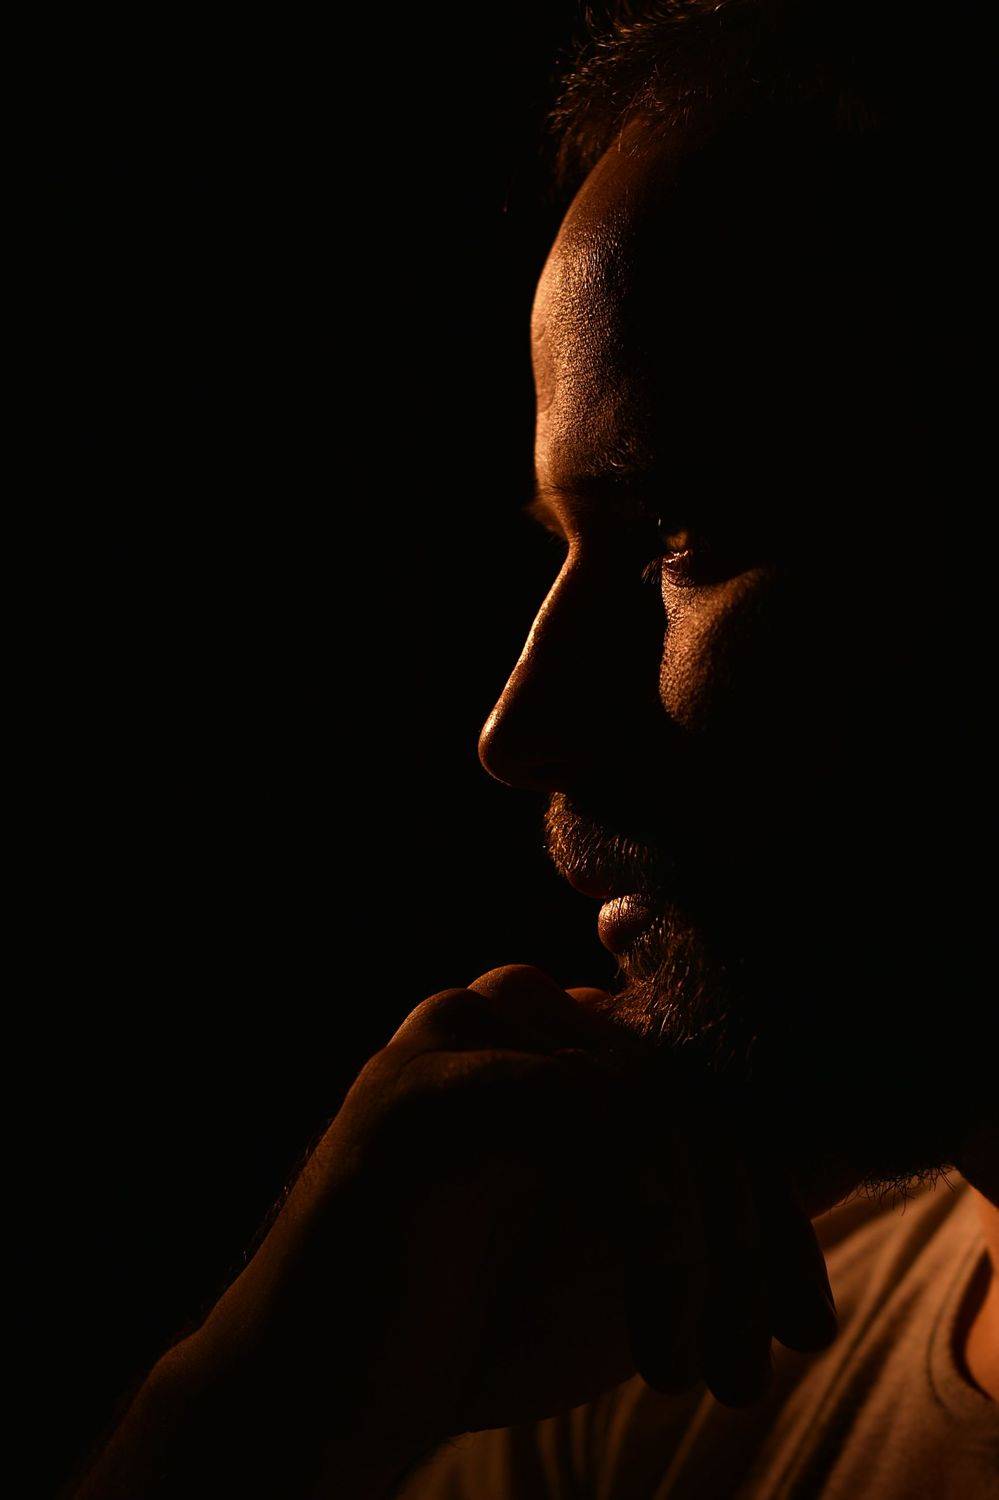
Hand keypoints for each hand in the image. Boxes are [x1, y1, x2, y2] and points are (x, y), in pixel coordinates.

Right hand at [186, 964, 836, 1464]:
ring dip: (710, 1254)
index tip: (798, 1321)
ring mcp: (458, 1035)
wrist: (310, 1407)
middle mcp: (504, 1012)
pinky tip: (657, 1354)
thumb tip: (831, 1154)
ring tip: (715, 1374)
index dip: (763, 1201)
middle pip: (688, 1089)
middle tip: (765, 1361)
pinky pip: (601, 1124)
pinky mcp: (430, 1084)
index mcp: (544, 1042)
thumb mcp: (626, 1265)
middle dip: (748, 1236)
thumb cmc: (470, 1334)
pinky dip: (659, 1247)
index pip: (697, 1083)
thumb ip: (708, 1201)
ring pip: (656, 1106)